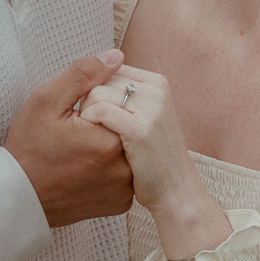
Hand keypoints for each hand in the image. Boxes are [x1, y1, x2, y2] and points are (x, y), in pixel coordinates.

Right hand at [3, 54, 134, 225]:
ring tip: (81, 153)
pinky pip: (125, 176)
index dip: (98, 106)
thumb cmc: (28, 149)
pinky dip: (111, 170)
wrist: (17, 199)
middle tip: (77, 137)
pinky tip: (86, 170)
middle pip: (128, 129)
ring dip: (112, 147)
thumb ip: (83, 74)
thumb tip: (117, 57)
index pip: (122, 105)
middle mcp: (124, 169)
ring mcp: (123, 190)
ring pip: (129, 153)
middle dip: (107, 126)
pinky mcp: (119, 204)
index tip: (76, 118)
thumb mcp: (47, 101)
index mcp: (110, 140)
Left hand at [80, 68, 228, 257]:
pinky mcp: (140, 129)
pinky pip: (99, 112)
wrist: (176, 191)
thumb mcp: (144, 117)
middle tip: (90, 129)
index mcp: (156, 83)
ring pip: (96, 94)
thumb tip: (101, 69)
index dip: (92, 92)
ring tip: (91, 137)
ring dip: (84, 115)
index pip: (108, 70)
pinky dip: (87, 125)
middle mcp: (156, 90)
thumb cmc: (152, 157)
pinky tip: (91, 142)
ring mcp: (151, 108)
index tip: (95, 118)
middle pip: (100, 80)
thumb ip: (125, 94)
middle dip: (86, 103)